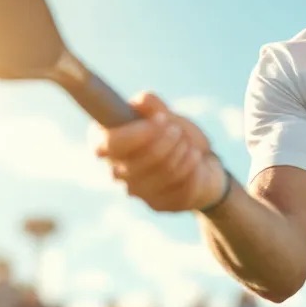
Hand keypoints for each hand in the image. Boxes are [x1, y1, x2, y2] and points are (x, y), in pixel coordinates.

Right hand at [94, 92, 226, 212]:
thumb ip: (153, 106)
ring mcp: (136, 191)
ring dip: (183, 154)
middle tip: (178, 130)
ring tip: (189, 146)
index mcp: (107, 143)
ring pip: (162, 174)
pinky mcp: (158, 205)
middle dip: (167, 141)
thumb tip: (141, 101)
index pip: (104, 145)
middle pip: (137, 162)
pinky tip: (196, 163)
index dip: (133, 134)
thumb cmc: (175, 134)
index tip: (161, 119)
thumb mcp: (167, 115)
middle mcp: (115, 170)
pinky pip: (181, 187)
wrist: (201, 162)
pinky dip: (194, 169)